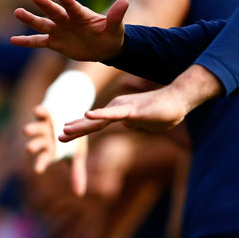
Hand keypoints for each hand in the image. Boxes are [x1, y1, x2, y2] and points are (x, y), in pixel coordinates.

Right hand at [11, 0, 128, 60]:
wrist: (104, 47)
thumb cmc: (111, 34)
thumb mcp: (116, 27)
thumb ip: (116, 16)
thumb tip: (125, 2)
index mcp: (81, 14)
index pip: (74, 7)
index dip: (68, 2)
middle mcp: (67, 20)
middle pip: (54, 11)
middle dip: (45, 5)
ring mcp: (59, 30)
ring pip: (42, 24)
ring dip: (30, 19)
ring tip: (17, 12)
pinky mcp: (54, 42)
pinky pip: (38, 41)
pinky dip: (27, 41)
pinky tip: (13, 40)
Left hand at [24, 103, 87, 195]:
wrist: (70, 117)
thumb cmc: (72, 140)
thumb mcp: (77, 155)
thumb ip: (77, 172)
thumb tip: (80, 194)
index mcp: (50, 151)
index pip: (43, 160)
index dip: (40, 164)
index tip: (38, 170)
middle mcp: (43, 140)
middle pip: (35, 145)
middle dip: (33, 146)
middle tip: (29, 149)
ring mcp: (42, 126)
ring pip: (34, 129)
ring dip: (31, 130)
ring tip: (26, 131)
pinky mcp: (44, 114)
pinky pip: (40, 113)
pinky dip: (39, 112)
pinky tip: (38, 111)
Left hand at [60, 84, 190, 141]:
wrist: (179, 100)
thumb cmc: (164, 110)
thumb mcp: (144, 120)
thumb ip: (133, 122)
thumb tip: (126, 124)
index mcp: (120, 111)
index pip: (97, 122)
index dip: (81, 127)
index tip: (66, 132)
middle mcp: (118, 108)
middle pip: (93, 122)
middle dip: (76, 129)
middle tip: (59, 136)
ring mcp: (123, 108)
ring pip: (99, 118)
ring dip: (81, 125)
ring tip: (65, 130)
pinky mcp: (132, 110)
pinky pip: (114, 113)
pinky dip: (100, 114)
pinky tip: (89, 114)